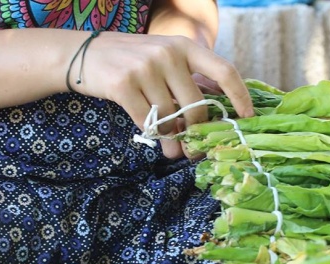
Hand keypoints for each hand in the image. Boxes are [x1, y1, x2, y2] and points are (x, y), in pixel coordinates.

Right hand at [70, 32, 253, 158]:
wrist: (82, 54)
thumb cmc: (129, 61)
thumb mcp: (162, 59)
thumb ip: (185, 81)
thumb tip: (209, 121)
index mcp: (184, 46)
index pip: (224, 71)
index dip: (240, 96)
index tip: (247, 118)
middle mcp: (168, 53)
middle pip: (196, 105)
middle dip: (197, 133)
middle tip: (196, 151)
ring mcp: (145, 67)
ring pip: (170, 117)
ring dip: (172, 140)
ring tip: (173, 151)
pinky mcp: (123, 84)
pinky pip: (146, 120)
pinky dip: (151, 134)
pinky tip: (150, 137)